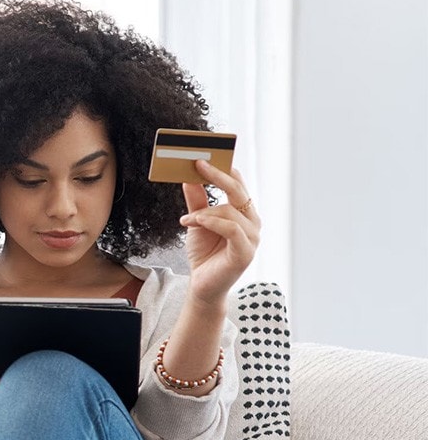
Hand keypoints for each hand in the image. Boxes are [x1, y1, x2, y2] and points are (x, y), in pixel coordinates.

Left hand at [180, 159, 261, 306]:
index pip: (239, 184)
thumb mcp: (196, 221)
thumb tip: (189, 177)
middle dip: (218, 175)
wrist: (202, 285)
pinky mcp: (245, 252)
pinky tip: (194, 222)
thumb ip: (196, 200)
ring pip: (231, 210)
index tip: (207, 155)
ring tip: (186, 219)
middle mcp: (253, 222)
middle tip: (198, 164)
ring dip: (204, 211)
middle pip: (239, 191)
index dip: (225, 169)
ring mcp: (252, 237)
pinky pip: (231, 228)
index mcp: (244, 213)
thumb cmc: (204, 254)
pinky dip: (211, 222)